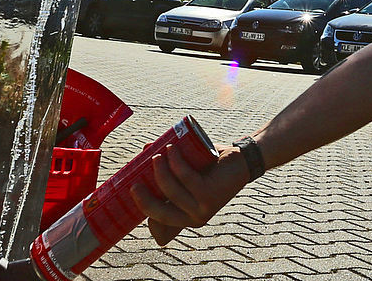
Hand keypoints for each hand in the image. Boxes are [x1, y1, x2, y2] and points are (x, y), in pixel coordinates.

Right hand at [130, 142, 249, 246]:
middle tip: (134, 181)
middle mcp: (194, 219)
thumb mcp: (187, 172)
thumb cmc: (210, 167)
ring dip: (159, 170)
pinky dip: (175, 161)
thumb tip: (144, 152)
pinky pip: (185, 177)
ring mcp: (202, 208)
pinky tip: (171, 148)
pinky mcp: (209, 194)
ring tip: (157, 154)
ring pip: (171, 190)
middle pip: (160, 212)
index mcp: (187, 218)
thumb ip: (168, 166)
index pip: (160, 222)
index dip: (143, 208)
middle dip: (143, 198)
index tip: (130, 189)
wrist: (241, 161)